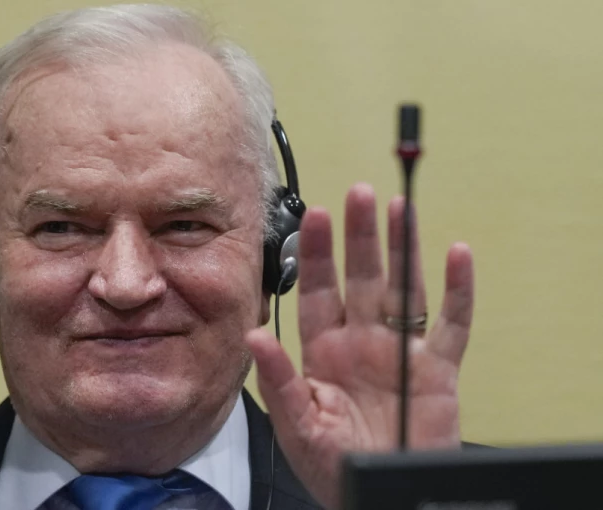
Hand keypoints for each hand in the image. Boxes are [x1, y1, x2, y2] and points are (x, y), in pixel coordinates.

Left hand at [245, 183, 473, 509]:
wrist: (375, 492)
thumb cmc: (332, 464)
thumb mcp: (297, 423)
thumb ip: (279, 378)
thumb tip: (254, 335)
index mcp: (324, 350)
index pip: (318, 289)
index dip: (316, 252)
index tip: (315, 215)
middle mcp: (362, 341)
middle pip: (364, 277)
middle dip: (360, 237)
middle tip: (359, 194)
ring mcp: (401, 351)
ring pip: (405, 289)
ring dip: (404, 250)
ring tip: (401, 208)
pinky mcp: (438, 370)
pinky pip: (452, 325)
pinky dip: (458, 291)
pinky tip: (457, 256)